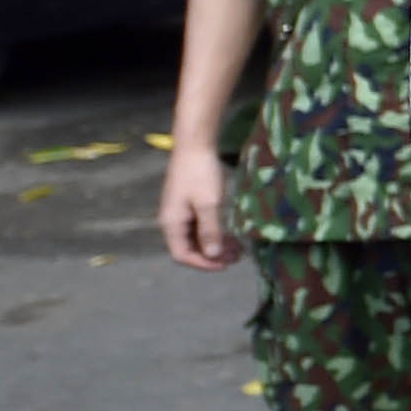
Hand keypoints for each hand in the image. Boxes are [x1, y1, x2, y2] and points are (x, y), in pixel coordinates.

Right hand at [158, 144, 235, 271]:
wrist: (195, 146)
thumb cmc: (200, 174)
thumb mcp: (209, 203)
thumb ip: (210, 230)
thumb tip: (212, 255)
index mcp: (171, 224)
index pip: (182, 255)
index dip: (203, 263)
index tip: (225, 265)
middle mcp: (172, 222)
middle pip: (190, 248)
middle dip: (213, 256)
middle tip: (237, 258)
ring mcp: (180, 214)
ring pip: (197, 238)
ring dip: (216, 245)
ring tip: (239, 250)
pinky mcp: (189, 206)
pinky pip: (200, 227)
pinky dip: (215, 233)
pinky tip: (232, 236)